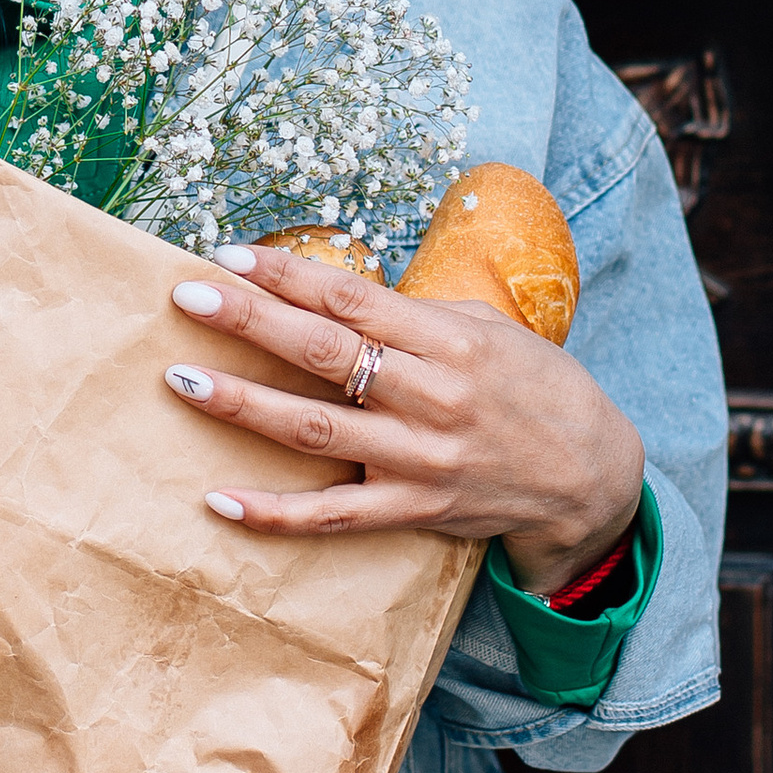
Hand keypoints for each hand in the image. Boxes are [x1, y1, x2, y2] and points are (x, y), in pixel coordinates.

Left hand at [160, 241, 644, 593]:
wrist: (590, 476)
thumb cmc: (533, 387)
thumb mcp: (488, 330)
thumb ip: (413, 315)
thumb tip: (333, 291)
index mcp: (448, 340)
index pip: (352, 298)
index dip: (288, 275)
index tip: (229, 255)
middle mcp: (431, 397)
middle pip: (325, 353)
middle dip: (250, 321)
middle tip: (187, 295)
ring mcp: (419, 458)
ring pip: (317, 431)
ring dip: (244, 404)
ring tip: (182, 380)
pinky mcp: (413, 510)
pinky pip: (333, 516)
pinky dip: (274, 512)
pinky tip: (219, 500)